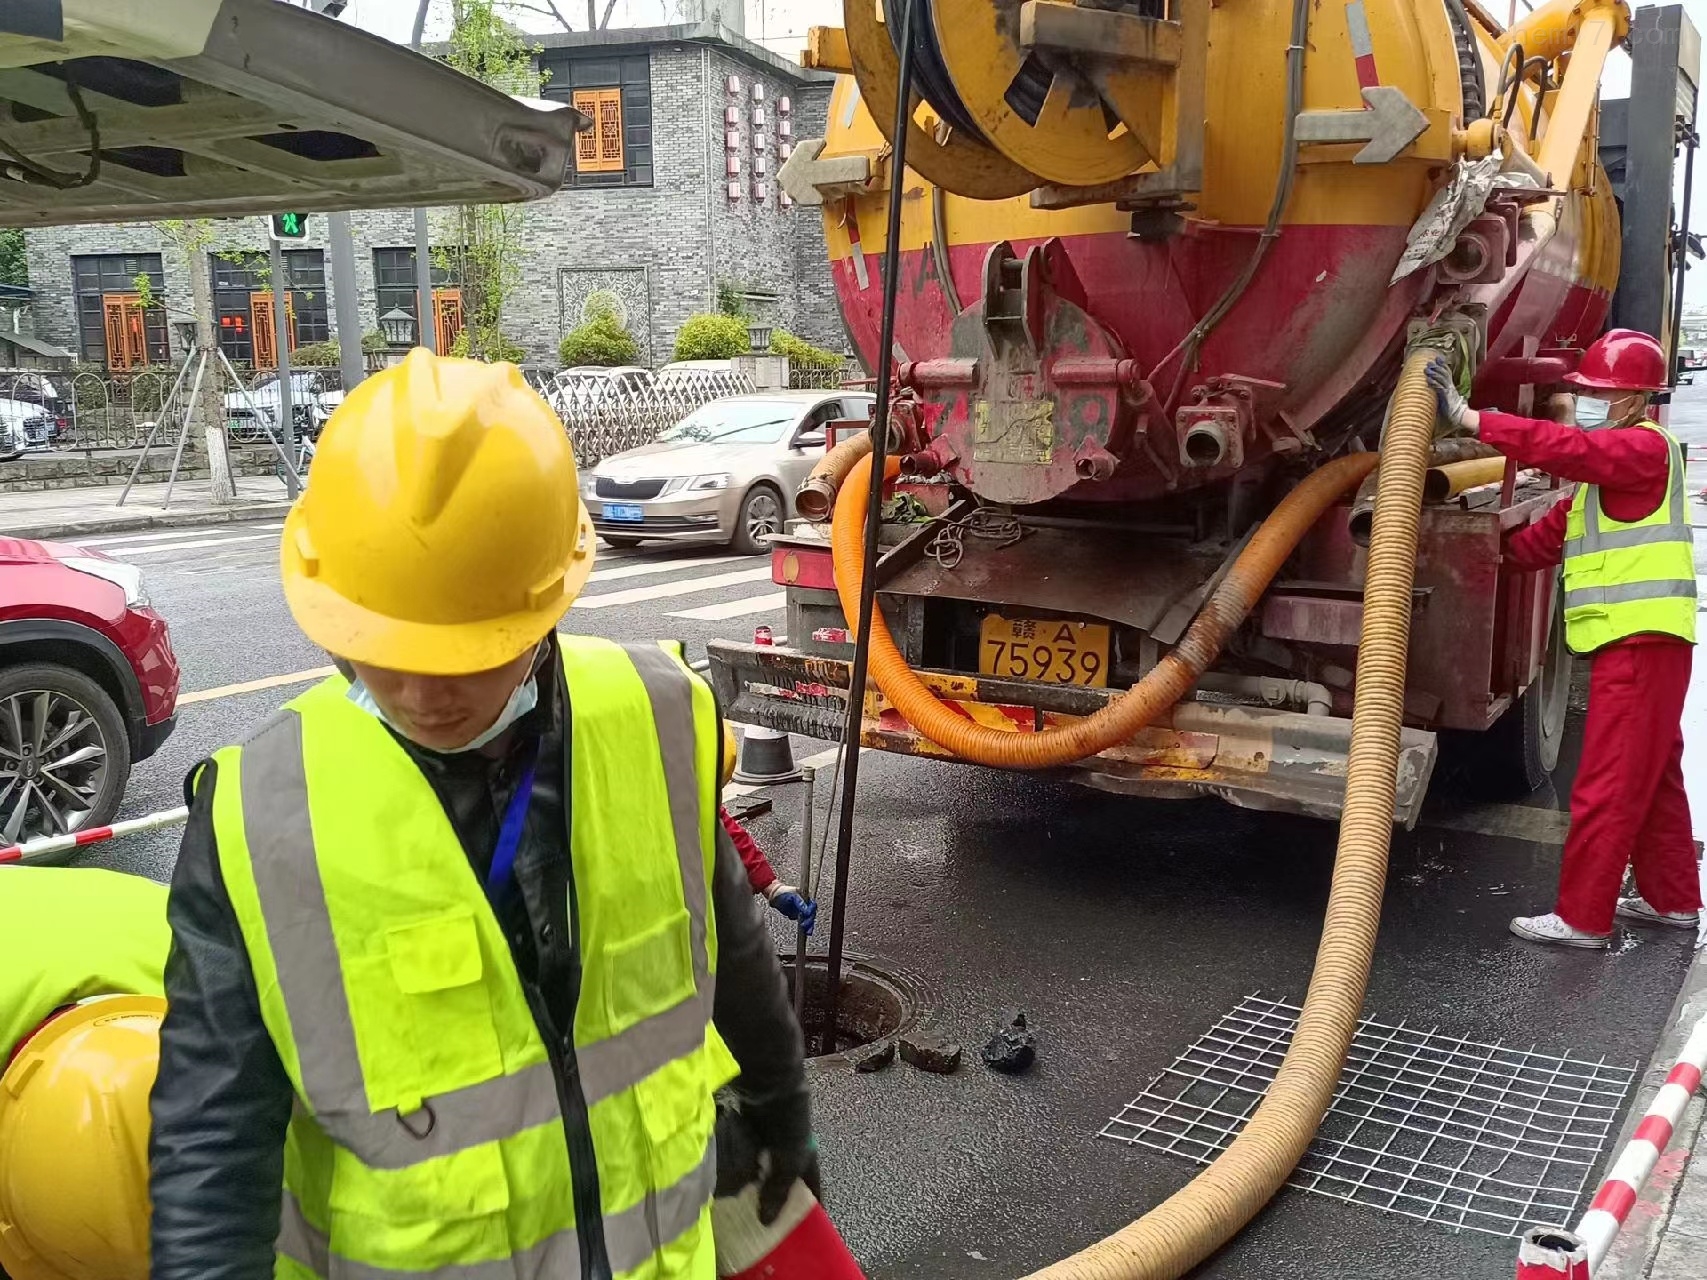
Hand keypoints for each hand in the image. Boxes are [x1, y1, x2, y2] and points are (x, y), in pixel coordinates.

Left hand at [742, 1093, 819, 1223]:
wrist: (770, 1086)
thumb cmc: (789, 1125)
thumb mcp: (788, 1162)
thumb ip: (778, 1192)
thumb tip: (766, 1224)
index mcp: (807, 1159)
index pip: (812, 1191)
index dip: (810, 1210)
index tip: (802, 1233)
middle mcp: (790, 1152)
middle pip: (783, 1184)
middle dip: (774, 1202)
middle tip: (762, 1226)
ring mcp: (770, 1144)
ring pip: (763, 1173)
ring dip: (754, 1188)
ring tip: (741, 1210)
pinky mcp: (752, 1135)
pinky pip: (747, 1160)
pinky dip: (741, 1171)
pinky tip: (729, 1186)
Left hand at [768, 886, 816, 934]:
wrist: (775, 896)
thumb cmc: (783, 893)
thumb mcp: (792, 897)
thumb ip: (800, 903)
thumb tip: (807, 911)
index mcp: (806, 898)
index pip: (812, 905)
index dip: (811, 910)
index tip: (807, 915)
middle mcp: (806, 904)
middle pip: (811, 914)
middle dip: (809, 920)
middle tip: (805, 925)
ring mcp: (802, 911)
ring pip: (808, 919)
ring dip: (809, 926)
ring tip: (807, 932)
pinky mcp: (798, 916)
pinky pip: (803, 922)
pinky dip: (805, 927)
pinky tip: (805, 932)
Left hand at [1425, 356, 1476, 431]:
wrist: (1460, 416)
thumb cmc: (1452, 409)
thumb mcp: (1446, 398)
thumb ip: (1441, 392)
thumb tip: (1433, 389)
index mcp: (1450, 386)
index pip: (1447, 372)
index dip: (1443, 365)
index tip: (1438, 358)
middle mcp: (1450, 386)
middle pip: (1444, 373)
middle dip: (1437, 367)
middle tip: (1429, 362)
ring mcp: (1449, 391)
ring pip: (1442, 379)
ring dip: (1434, 373)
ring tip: (1426, 370)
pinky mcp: (1446, 397)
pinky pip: (1440, 388)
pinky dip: (1434, 383)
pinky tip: (1428, 380)